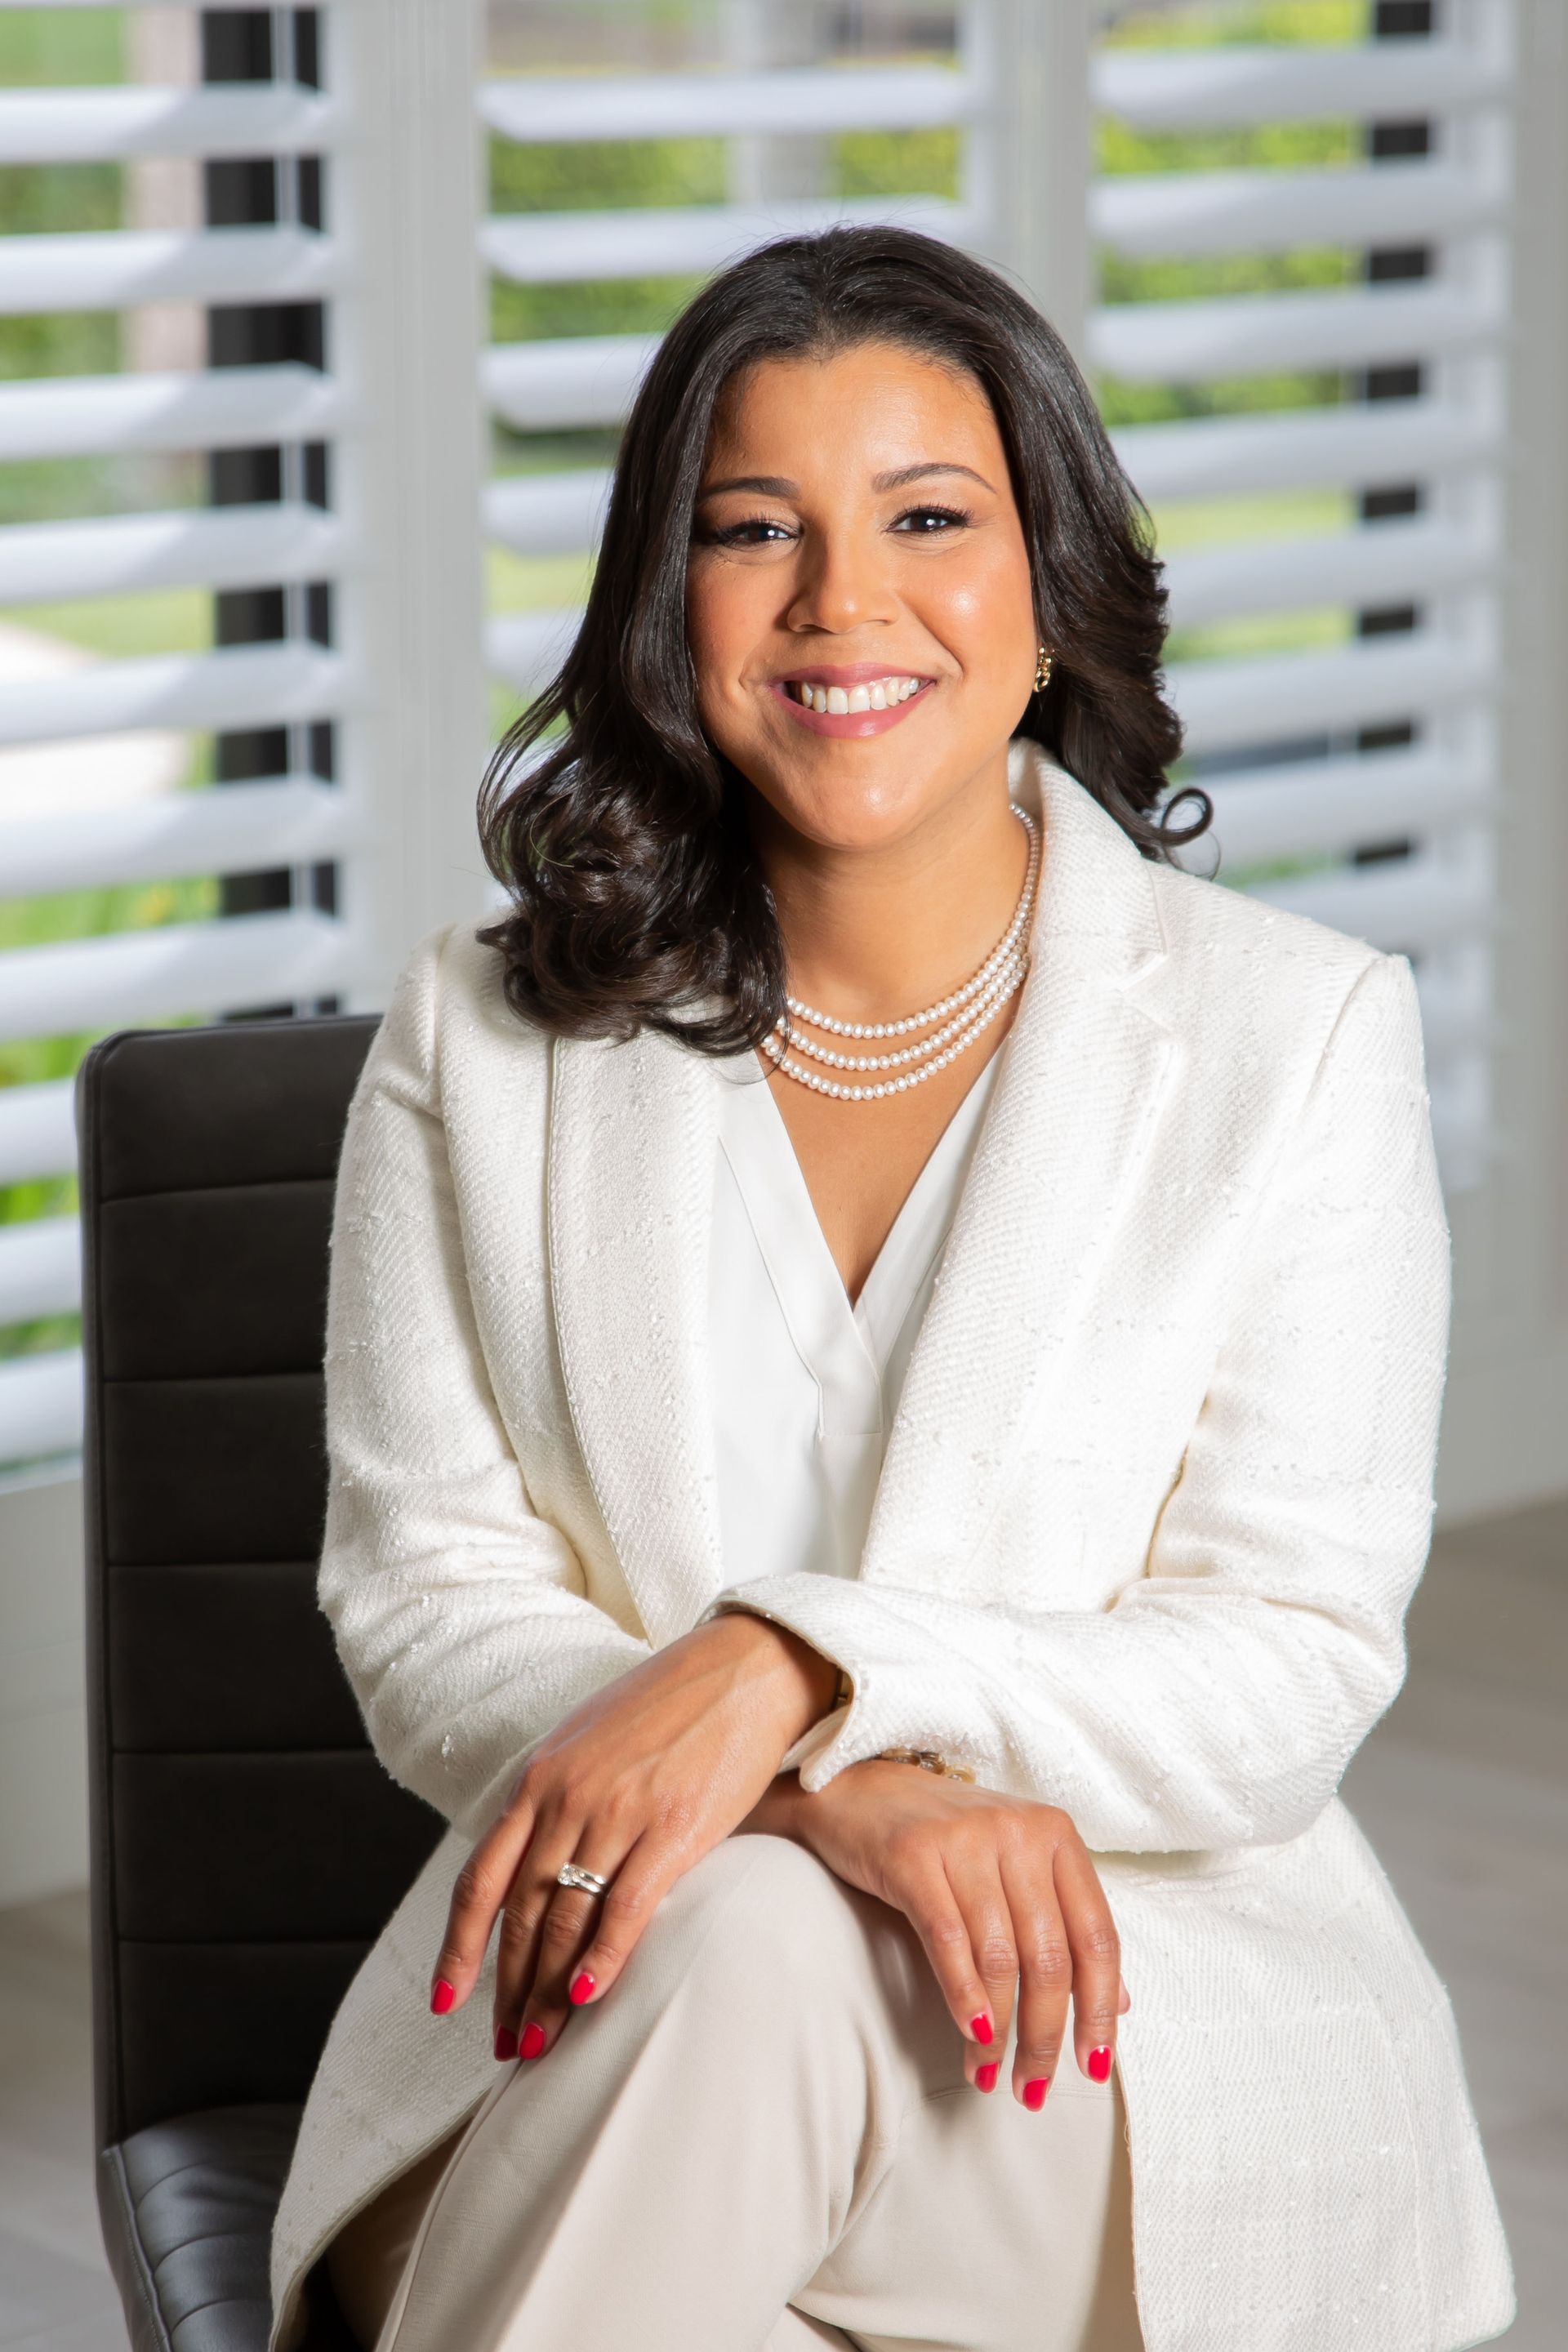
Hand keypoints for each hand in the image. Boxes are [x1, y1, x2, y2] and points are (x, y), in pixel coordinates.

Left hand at [430, 1613, 839, 2060]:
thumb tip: (532, 1861)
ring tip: (542, 2042)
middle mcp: (567, 1797)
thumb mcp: (589, 1739)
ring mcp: (618, 1813)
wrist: (743, 1668)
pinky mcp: (673, 1828)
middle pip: (521, 1913)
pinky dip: (602, 1958)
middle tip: (505, 2045)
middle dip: (507, 1989)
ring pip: (566, 1921)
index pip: (481, 1879)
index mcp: (541, 1778)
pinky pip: (625, 1907)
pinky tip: (587, 1996)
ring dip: (548, 1991)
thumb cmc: (669, 1705)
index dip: (459, 1948)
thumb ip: (555, 1796)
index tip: (446, 2000)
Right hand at [744, 1762, 1129, 2107]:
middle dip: (1044, 2036)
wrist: (855, 1790)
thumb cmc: (944, 1839)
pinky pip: (949, 1940)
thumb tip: (1120, 2002)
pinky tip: (969, 2035)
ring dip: (999, 2032)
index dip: (1099, 2009)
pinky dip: (963, 1996)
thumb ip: (1064, 1925)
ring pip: (999, 1958)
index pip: (1097, 1936)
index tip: (1092, 2065)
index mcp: (1055, 1835)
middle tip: (1032, 2087)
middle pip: (1049, 1957)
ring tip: (989, 2073)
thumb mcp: (1014, 1869)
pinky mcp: (914, 1854)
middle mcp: (1018, 1832)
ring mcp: (966, 1839)